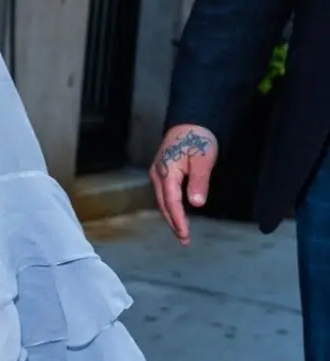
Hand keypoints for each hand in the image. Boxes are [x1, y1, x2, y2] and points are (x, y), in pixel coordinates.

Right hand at [150, 123, 217, 245]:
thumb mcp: (202, 159)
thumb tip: (195, 204)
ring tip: (181, 231)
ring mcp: (157, 173)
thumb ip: (198, 182)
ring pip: (162, 201)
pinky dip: (170, 207)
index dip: (178, 221)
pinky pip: (164, 194)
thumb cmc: (197, 138)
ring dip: (171, 217)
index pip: (172, 203)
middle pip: (164, 205)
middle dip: (173, 224)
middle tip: (183, 240)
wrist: (190, 120)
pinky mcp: (161, 171)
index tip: (185, 235)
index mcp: (166, 173)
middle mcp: (158, 175)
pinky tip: (177, 213)